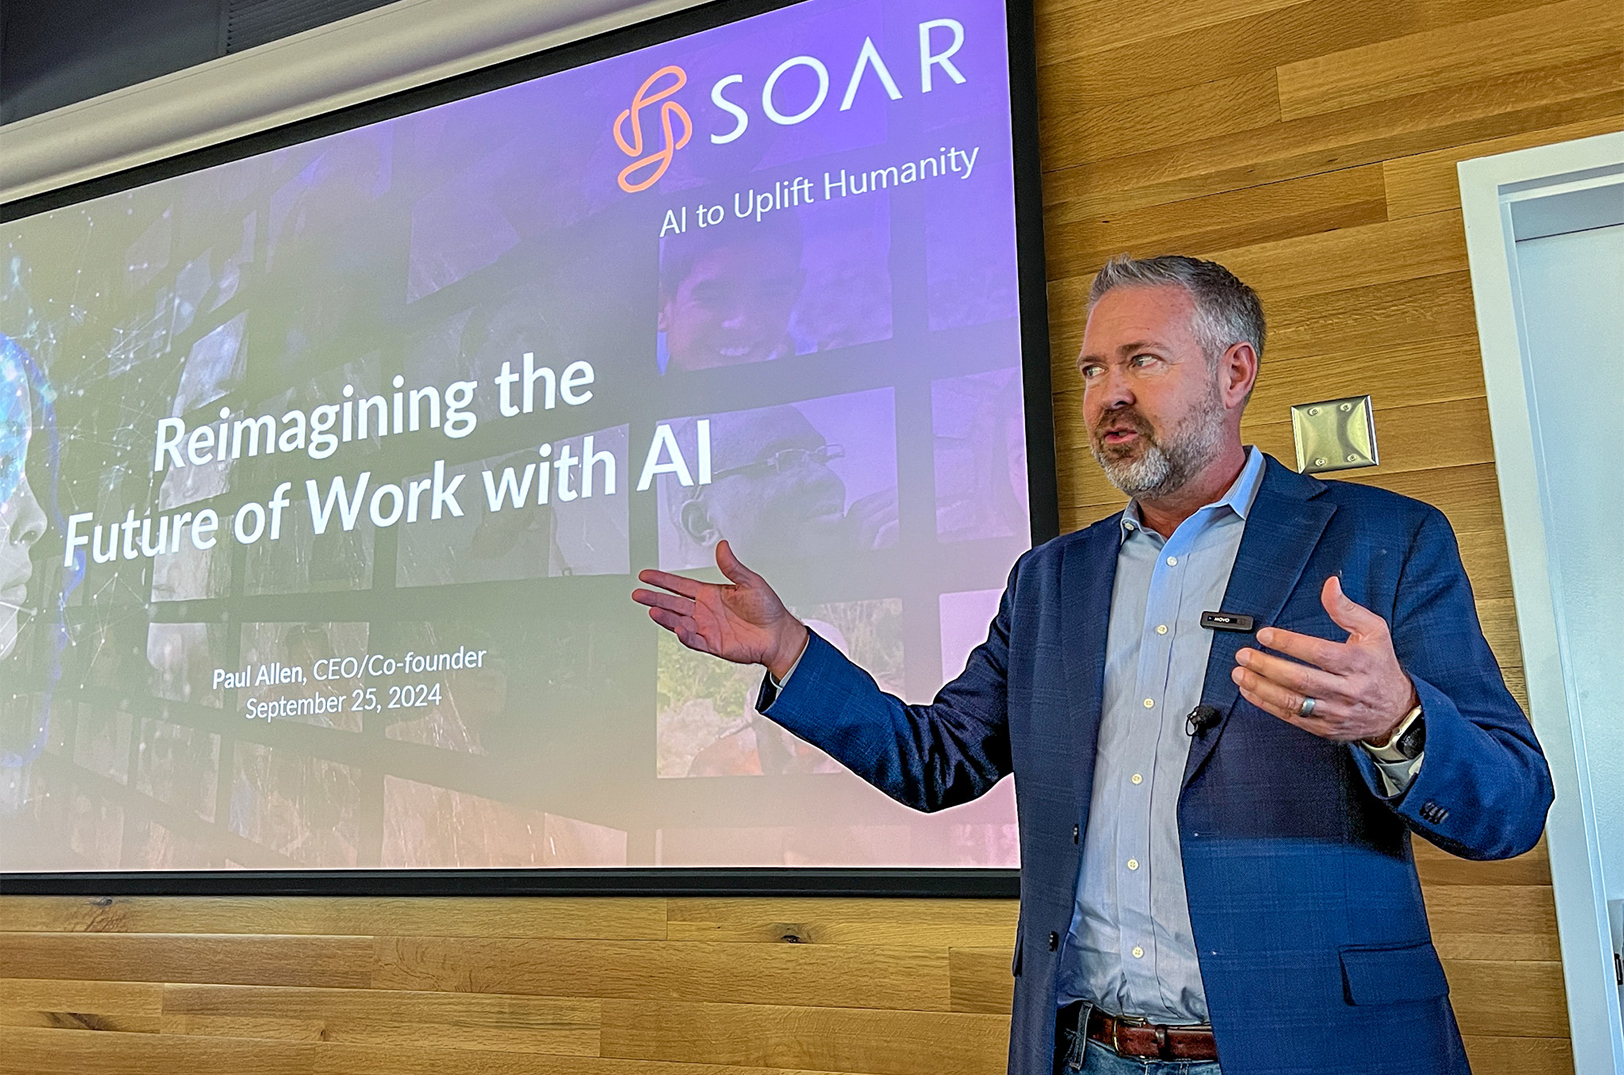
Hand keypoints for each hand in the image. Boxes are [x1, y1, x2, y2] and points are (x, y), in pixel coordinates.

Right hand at [632, 540, 808, 678]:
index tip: (646, 576)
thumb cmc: (768, 608)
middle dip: (655, 598)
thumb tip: (723, 546)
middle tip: (638, 594)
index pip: (680, 585)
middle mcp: (705, 610)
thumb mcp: (750, 582)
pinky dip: (685, 635)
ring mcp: (707, 628)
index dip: (662, 580)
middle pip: (673, 603)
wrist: (778, 634)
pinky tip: (677, 628)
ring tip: (652, 610)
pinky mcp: (713, 644)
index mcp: (710, 594)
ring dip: (665, 617)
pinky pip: (694, 640)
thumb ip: (733, 567)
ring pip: (679, 621)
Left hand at [1231, 576, 1419, 743]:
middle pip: (1300, 679)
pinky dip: (1267, 704)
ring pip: (1292, 701)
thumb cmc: (1380, 666)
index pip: (1318, 653)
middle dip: (1267, 666)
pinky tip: (1250, 691)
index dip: (1289, 644)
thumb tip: (1330, 585)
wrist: (1396, 710)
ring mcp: (1334, 711)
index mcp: (1357, 663)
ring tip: (1240, 673)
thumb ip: (1347, 609)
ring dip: (1261, 687)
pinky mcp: (1324, 727)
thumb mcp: (1374, 632)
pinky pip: (1291, 717)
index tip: (1266, 635)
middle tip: (1244, 654)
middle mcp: (1345, 689)